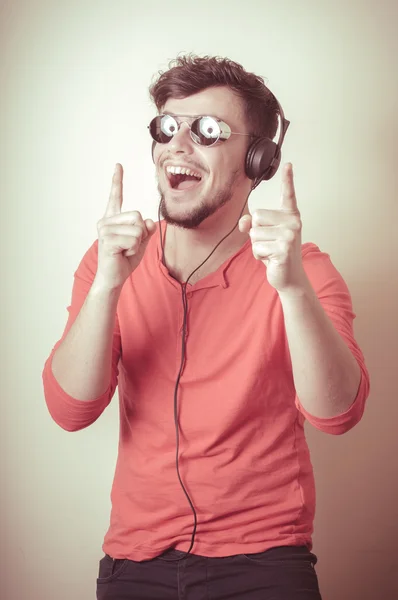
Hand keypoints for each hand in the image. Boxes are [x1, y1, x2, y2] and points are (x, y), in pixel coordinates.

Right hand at [95, 164, 155, 289]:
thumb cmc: (124, 260)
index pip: (116, 197)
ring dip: (137, 244)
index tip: (118, 165)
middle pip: (137, 216)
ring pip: (137, 229)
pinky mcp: (108, 240)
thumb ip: (146, 231)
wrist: (113, 278)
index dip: (117, 181)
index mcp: (113, 219)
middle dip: (141, 233)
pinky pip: (133, 239)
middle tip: (129, 246)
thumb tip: (150, 221)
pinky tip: (123, 254)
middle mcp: (106, 221)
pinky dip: (134, 249)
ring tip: (125, 251)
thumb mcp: (141, 243)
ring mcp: (105, 230)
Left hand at [238, 163, 306, 293]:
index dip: (288, 179)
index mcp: (290, 216)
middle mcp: (293, 222)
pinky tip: (272, 259)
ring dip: (257, 246)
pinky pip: (257, 247)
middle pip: (257, 217)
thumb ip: (252, 224)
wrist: (289, 276)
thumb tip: (244, 222)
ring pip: (254, 233)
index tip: (289, 164)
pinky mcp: (284, 248)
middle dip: (257, 233)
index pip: (289, 194)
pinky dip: (259, 255)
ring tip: (271, 251)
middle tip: (271, 244)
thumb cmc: (276, 253)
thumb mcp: (263, 235)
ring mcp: (290, 235)